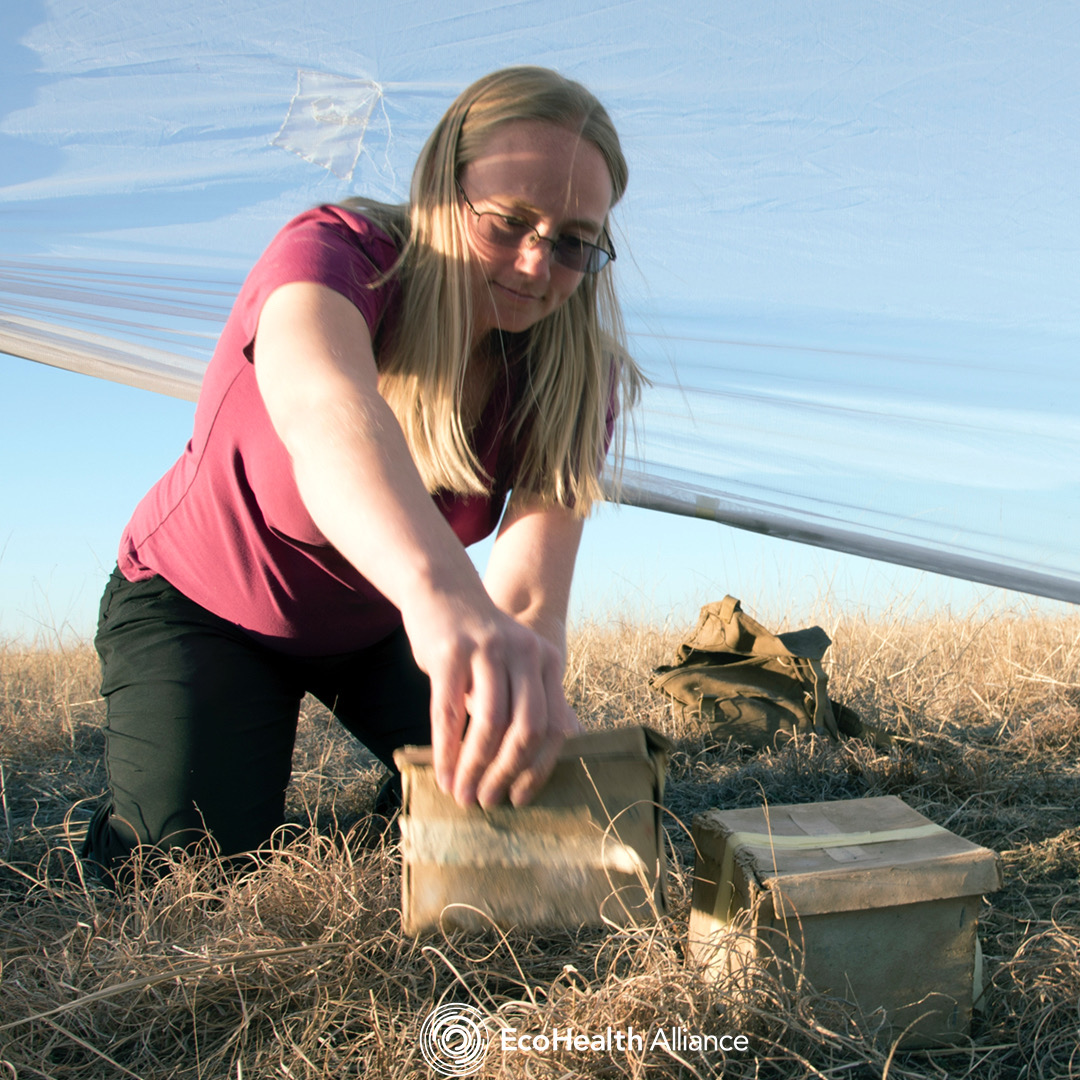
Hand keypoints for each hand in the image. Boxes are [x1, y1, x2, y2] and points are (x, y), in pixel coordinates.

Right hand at [402, 588, 580, 806]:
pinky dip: (447, 751)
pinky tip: (443, 774)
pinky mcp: (451, 653)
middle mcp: (524, 653)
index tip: (521, 797)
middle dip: (507, 773)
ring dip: (475, 768)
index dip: (539, 767)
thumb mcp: (518, 663)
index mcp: (547, 660)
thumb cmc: (481, 641)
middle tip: (489, 801)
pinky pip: (449, 713)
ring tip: (463, 794)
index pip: (555, 725)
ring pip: (490, 724)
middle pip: (526, 728)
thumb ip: (537, 699)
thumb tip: (560, 747)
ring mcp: (487, 650)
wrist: (442, 591)